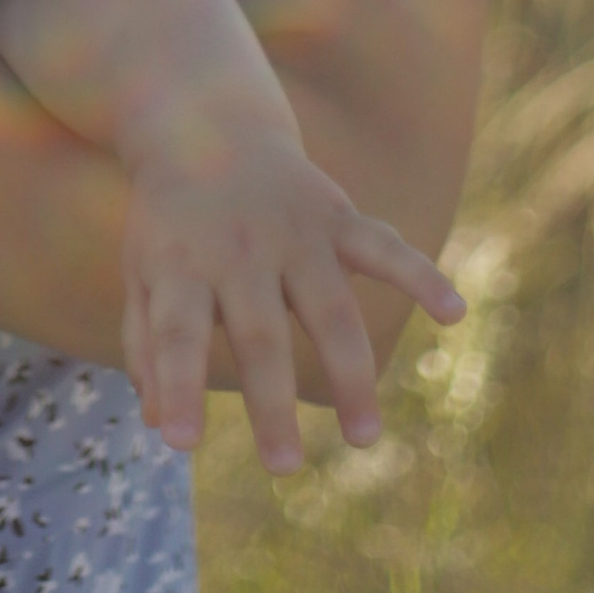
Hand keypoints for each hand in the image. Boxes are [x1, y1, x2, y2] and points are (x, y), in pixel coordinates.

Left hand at [121, 113, 463, 472]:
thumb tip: (159, 421)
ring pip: (329, 308)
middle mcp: (238, 248)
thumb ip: (147, 343)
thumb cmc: (170, 220)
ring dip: (350, 374)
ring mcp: (292, 231)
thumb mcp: (140, 271)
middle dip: (272, 402)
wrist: (205, 124)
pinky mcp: (335, 215)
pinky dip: (420, 276)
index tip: (181, 444)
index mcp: (180, 263)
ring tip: (362, 438)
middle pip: (259, 333)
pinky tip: (453, 313)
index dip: (178, 386)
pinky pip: (382, 246)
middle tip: (283, 468)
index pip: (175, 333)